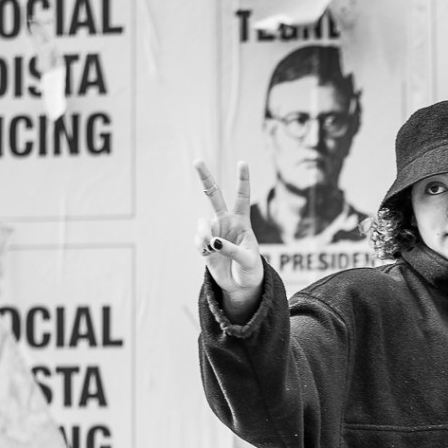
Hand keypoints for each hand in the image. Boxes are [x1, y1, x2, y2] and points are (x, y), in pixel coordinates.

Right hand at [193, 160, 262, 319]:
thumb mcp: (248, 260)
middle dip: (205, 178)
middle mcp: (226, 222)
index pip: (242, 197)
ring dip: (204, 232)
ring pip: (202, 222)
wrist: (240, 286)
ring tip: (211, 246)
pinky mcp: (204, 245)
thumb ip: (232, 249)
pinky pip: (198, 239)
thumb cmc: (251, 270)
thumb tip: (213, 241)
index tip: (242, 162)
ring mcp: (214, 232)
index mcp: (242, 222)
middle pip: (214, 196)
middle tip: (197, 161)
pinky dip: (201, 246)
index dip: (242, 180)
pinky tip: (208, 254)